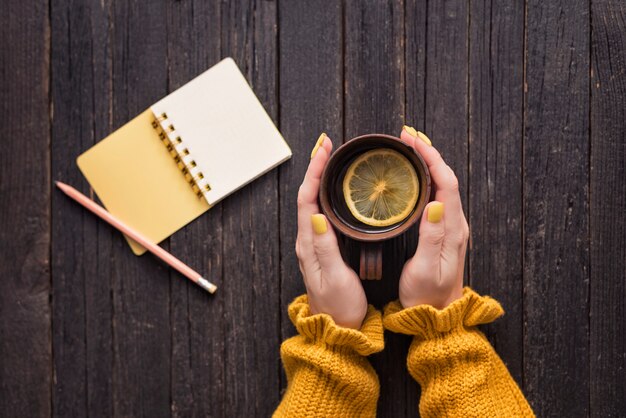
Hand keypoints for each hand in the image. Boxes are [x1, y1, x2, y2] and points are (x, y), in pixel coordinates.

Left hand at [295, 134, 367, 328]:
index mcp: (309, 243)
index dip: (314, 171)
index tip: (324, 149)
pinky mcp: (323, 248)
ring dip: (321, 177)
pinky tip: (338, 190)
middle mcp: (308, 240)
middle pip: (308, 194)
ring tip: (331, 158)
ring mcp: (314, 243)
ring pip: (314, 201)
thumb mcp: (333, 277)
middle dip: (316, 167)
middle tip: (328, 145)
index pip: (307, 198)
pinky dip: (328, 194)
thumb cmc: (338, 306)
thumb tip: (317, 215)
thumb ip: (326, 247)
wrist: (338, 329)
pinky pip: (322, 212)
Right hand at [397, 127, 467, 308]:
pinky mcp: (443, 232)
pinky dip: (426, 178)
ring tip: (409, 147)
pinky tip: (414, 176)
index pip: (446, 183)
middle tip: (407, 135)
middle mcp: (455, 224)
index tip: (412, 141)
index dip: (431, 157)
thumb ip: (431, 236)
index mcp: (452, 230)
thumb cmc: (427, 297)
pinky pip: (438, 195)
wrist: (437, 317)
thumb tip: (435, 202)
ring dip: (428, 162)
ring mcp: (450, 227)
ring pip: (443, 185)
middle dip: (428, 152)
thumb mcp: (426, 269)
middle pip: (446, 178)